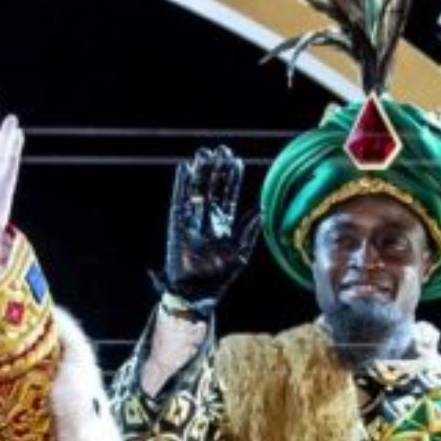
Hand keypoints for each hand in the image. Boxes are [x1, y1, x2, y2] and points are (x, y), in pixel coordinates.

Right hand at [162, 146, 258, 312]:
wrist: (197, 291)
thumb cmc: (220, 276)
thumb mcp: (241, 253)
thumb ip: (250, 231)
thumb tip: (263, 210)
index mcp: (224, 224)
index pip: (228, 194)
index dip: (231, 178)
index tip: (234, 160)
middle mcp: (208, 218)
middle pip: (212, 187)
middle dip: (216, 169)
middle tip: (220, 149)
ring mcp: (192, 219)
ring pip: (196, 190)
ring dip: (200, 172)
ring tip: (203, 153)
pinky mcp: (177, 223)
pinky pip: (179, 199)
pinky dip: (181, 184)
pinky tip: (184, 168)